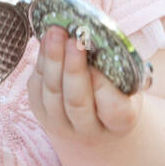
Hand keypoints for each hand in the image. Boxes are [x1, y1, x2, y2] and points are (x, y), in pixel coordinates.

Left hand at [27, 25, 143, 145]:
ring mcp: (61, 126)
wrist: (94, 120)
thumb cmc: (116, 92)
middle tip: (74, 41)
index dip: (103, 87)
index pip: (113, 110)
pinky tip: (47, 41)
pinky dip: (41, 62)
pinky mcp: (41, 114)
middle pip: (77, 103)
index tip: (98, 63)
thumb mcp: (127, 83)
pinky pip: (37, 88)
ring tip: (56, 33)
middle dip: (73, 69)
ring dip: (52, 60)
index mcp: (120, 124)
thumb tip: (95, 39)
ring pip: (53, 94)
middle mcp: (89, 131)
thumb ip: (117, 67)